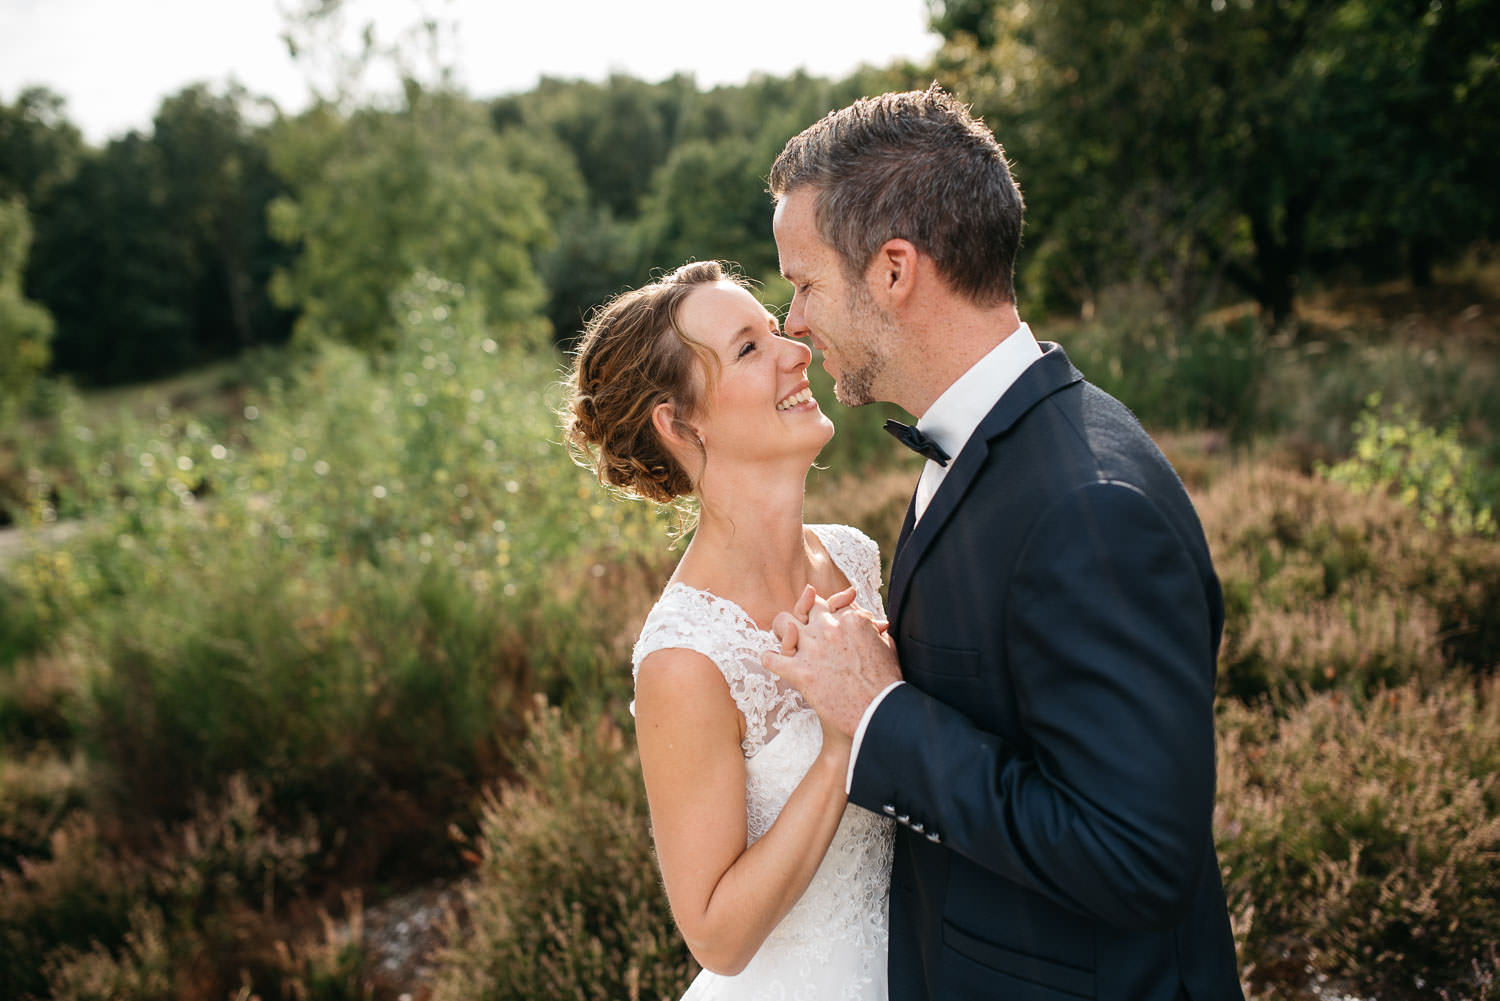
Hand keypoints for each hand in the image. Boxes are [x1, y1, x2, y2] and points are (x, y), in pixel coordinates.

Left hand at [762, 589, 900, 738]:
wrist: (880, 712)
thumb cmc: (887, 682)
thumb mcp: (886, 645)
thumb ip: (872, 628)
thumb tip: (869, 621)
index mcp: (850, 619)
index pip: (827, 602)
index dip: (823, 610)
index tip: (822, 621)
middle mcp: (829, 628)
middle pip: (803, 608)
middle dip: (801, 617)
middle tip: (801, 631)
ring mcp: (813, 649)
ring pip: (782, 625)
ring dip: (782, 633)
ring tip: (785, 643)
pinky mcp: (801, 672)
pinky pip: (772, 659)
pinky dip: (769, 659)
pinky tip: (771, 661)